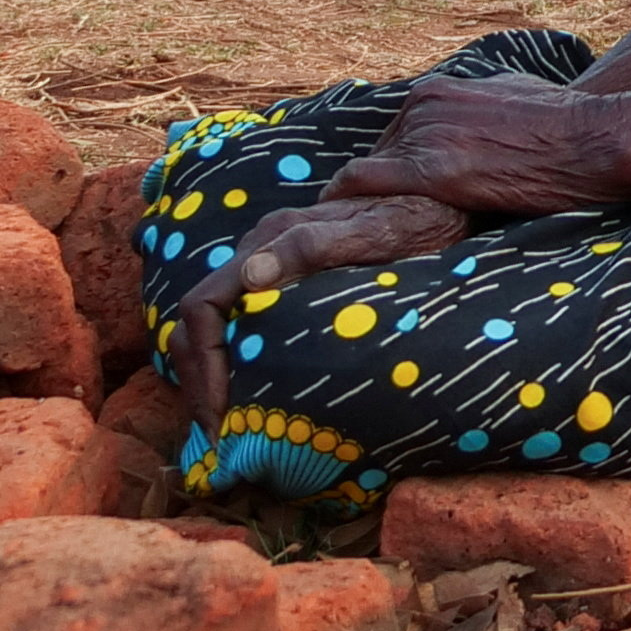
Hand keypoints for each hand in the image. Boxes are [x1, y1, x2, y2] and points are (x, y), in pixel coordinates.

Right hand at [172, 196, 469, 423]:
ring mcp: (265, 264)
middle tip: (220, 436)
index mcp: (267, 242)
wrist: (434, 195)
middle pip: (196, 322)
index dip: (201, 364)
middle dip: (197, 380)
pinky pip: (234, 324)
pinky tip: (247, 393)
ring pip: (210, 325)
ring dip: (208, 375)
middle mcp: (256, 251)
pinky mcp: (281, 278)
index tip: (220, 415)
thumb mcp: (371, 235)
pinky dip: (226, 363)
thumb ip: (311, 247)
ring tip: (229, 425)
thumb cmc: (410, 219)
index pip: (202, 307)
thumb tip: (250, 276)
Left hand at [328, 72, 630, 216]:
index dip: (395, 170)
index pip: (394, 135)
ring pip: (362, 174)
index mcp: (438, 90)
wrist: (590, 141)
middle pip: (376, 155)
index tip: (396, 200)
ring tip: (351, 237)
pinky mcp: (431, 172)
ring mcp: (424, 136)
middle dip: (377, 191)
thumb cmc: (565, 123)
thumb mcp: (511, 94)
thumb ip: (478, 104)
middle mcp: (422, 107)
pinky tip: (347, 232)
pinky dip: (350, 208)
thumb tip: (477, 117)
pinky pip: (364, 187)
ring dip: (359, 205)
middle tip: (369, 226)